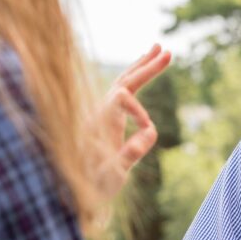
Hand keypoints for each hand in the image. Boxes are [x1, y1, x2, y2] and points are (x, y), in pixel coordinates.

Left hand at [94, 44, 170, 198]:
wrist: (73, 190)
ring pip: (122, 81)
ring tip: (157, 49)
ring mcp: (101, 113)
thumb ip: (128, 154)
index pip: (123, 97)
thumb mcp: (112, 175)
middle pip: (124, 80)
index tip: (147, 133)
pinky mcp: (105, 118)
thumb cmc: (93, 185)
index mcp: (99, 121)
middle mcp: (99, 112)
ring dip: (140, 66)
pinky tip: (141, 71)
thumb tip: (150, 131)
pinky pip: (120, 90)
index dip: (140, 111)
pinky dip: (133, 77)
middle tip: (167, 51)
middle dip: (146, 67)